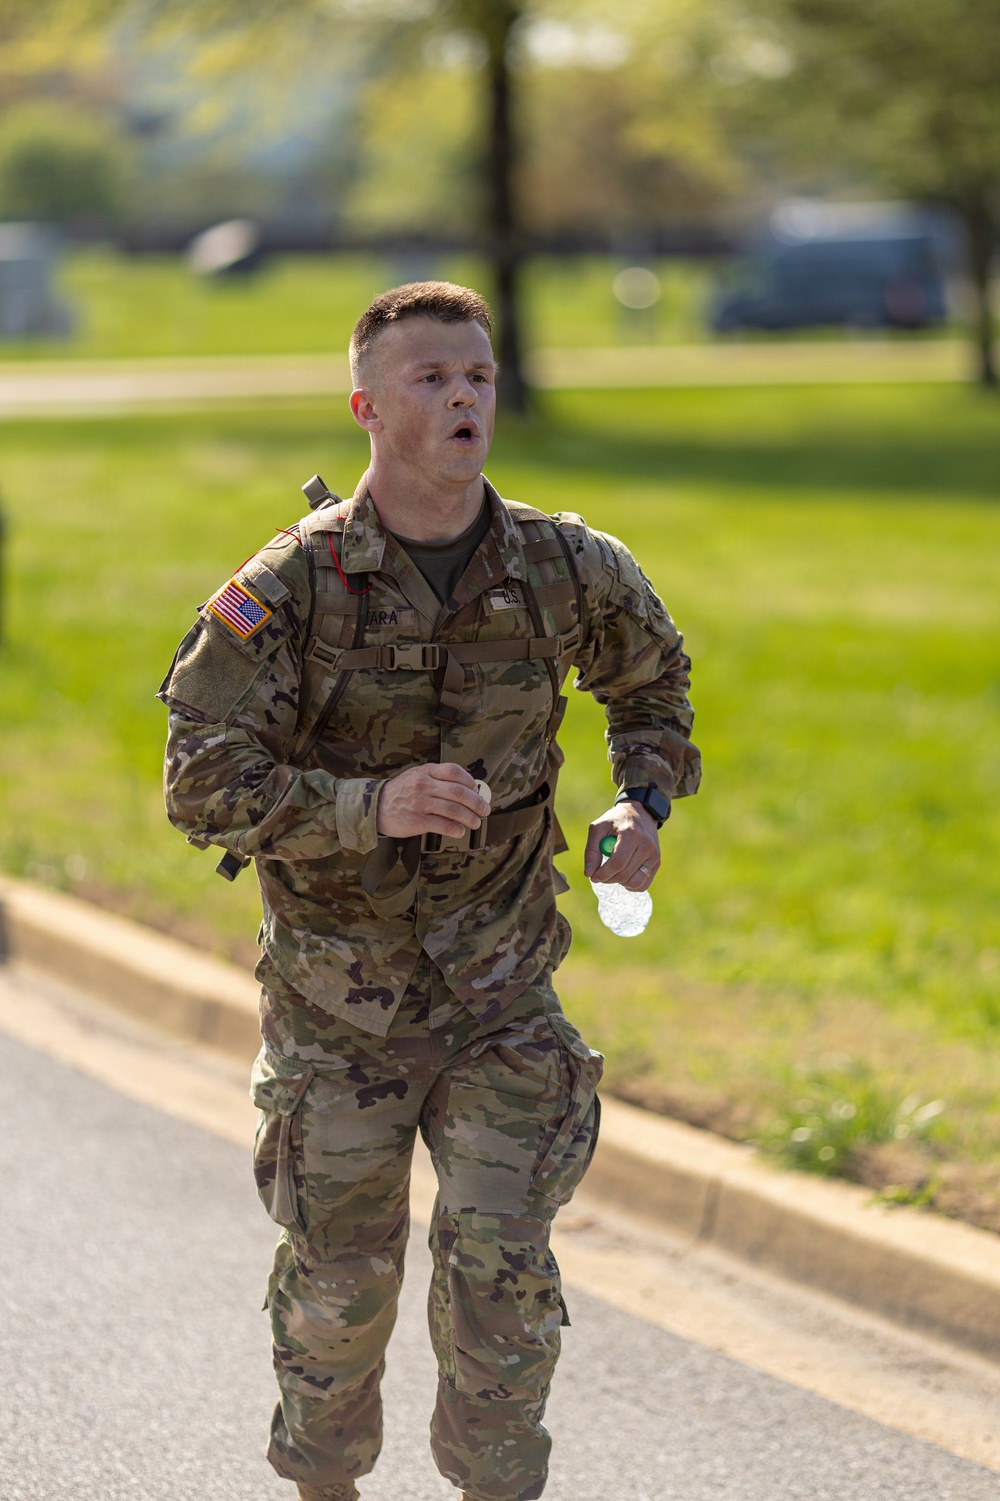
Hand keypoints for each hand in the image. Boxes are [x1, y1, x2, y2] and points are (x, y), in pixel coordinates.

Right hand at [376, 762, 490, 840]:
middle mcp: (424, 785)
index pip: (454, 771)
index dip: (470, 782)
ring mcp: (420, 803)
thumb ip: (438, 777)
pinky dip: (455, 829)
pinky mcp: (417, 821)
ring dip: (470, 818)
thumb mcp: (417, 775)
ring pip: (454, 810)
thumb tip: (467, 787)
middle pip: (459, 792)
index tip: (477, 791)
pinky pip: (443, 825)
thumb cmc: (401, 791)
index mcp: (426, 771)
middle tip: (485, 810)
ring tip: (476, 823)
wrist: (375, 807)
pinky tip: (460, 832)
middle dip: (477, 803)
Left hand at [584, 801, 659, 890]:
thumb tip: (589, 873)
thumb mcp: (598, 828)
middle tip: (600, 874)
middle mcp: (646, 845)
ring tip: (613, 872)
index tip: (593, 876)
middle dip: (608, 879)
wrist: (640, 813)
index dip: (603, 874)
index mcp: (631, 834)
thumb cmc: (615, 821)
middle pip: (625, 874)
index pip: (617, 863)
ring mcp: (654, 855)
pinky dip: (631, 885)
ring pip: (635, 883)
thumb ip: (591, 850)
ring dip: (619, 883)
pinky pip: (643, 884)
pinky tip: (624, 875)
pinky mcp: (657, 862)